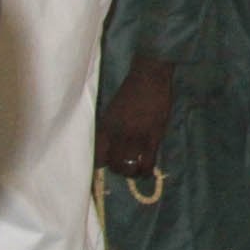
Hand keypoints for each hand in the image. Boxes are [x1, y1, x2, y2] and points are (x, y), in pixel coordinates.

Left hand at [97, 60, 176, 177]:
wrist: (148, 77)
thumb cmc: (131, 90)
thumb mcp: (112, 110)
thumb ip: (110, 128)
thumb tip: (110, 147)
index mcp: (105, 127)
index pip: (97, 156)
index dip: (101, 166)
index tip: (106, 168)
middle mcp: (117, 135)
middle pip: (114, 164)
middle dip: (119, 169)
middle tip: (126, 167)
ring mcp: (134, 136)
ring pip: (129, 167)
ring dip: (132, 172)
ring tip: (137, 170)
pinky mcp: (152, 136)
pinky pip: (147, 162)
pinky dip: (147, 170)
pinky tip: (148, 171)